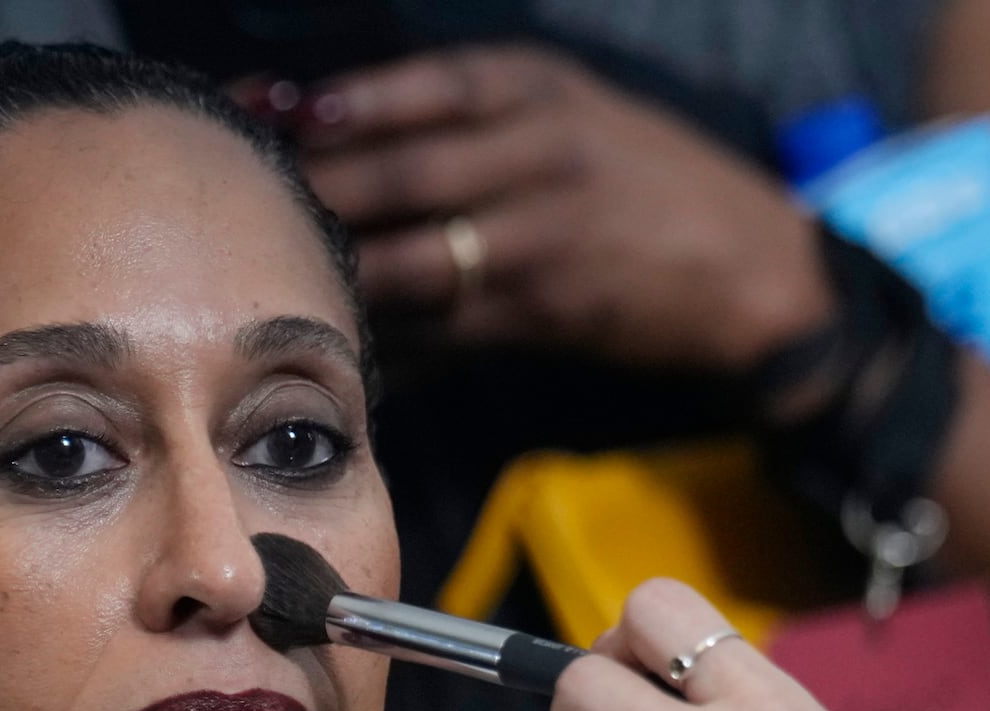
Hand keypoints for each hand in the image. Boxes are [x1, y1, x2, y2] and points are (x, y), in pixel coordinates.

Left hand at [290, 46, 834, 370]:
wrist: (750, 268)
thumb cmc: (636, 184)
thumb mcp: (565, 112)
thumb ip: (462, 118)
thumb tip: (322, 123)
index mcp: (536, 90)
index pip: (417, 88)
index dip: (332, 105)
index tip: (256, 112)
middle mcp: (537, 152)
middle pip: (397, 172)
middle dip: (311, 191)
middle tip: (239, 204)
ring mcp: (539, 237)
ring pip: (408, 256)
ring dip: (333, 271)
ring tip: (267, 278)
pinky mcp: (539, 312)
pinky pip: (437, 328)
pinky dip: (381, 338)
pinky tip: (330, 343)